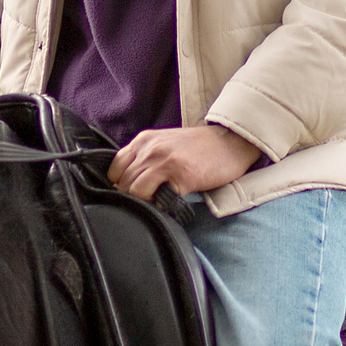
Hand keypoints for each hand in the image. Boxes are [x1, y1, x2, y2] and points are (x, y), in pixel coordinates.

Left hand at [109, 123, 260, 201]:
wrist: (231, 142)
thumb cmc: (200, 147)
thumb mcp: (165, 143)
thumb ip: (145, 157)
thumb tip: (127, 183)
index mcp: (144, 140)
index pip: (114, 167)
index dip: (121, 183)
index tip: (132, 191)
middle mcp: (150, 148)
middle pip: (122, 182)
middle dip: (132, 196)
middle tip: (148, 199)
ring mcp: (165, 161)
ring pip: (134, 191)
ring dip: (144, 201)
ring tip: (160, 200)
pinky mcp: (181, 176)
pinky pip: (157, 199)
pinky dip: (161, 205)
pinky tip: (172, 201)